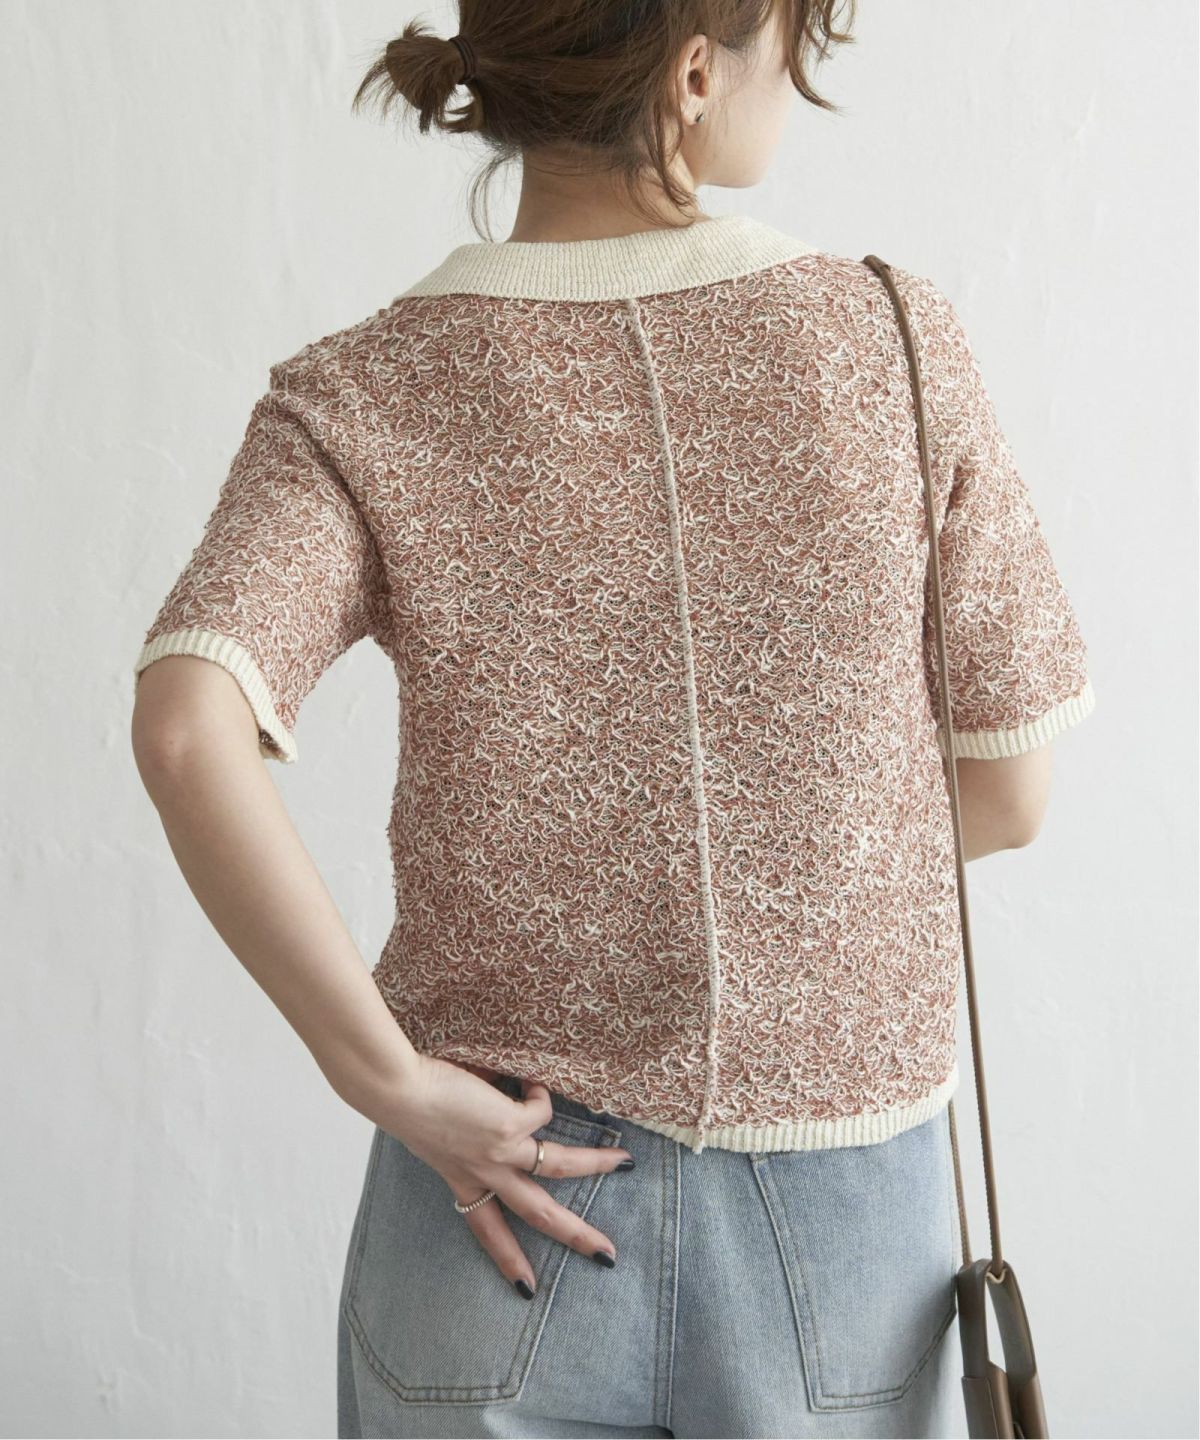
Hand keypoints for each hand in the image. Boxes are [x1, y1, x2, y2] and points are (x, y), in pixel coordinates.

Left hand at [384, 1052, 633, 1297]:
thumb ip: (471, 1128)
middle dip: (575, 1236)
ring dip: (596, 1165)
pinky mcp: (508, 1125)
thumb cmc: (408, 1097)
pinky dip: (538, 1092)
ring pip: (559, 1167)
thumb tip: (504, 1092)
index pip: (486, 1229)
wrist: (395, 1087)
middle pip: (538, 1214)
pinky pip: (541, 1109)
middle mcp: (484, 1173)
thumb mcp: (437, 1130)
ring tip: (625, 1163)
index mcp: (462, 1179)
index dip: (508, 1257)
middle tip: (606, 1257)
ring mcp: (500, 1153)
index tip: (525, 1288)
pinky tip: (526, 1078)